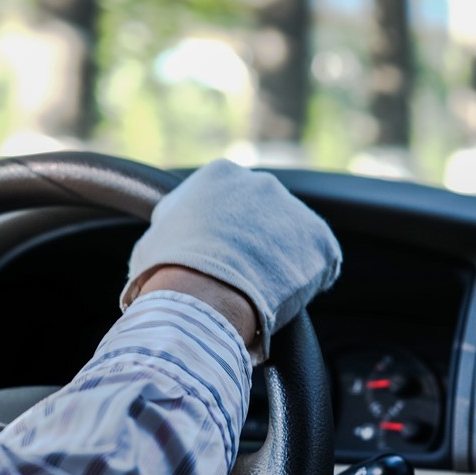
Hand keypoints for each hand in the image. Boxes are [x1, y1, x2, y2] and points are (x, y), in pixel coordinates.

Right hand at [122, 159, 341, 360]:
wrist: (201, 298)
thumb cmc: (167, 271)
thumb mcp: (155, 237)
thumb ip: (173, 224)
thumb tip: (171, 230)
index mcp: (220, 175)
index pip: (228, 201)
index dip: (223, 233)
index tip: (217, 255)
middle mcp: (261, 182)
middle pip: (264, 215)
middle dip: (254, 244)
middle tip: (237, 277)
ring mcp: (294, 210)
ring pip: (291, 239)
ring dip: (280, 261)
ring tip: (259, 293)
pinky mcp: (320, 242)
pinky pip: (318, 263)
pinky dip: (304, 281)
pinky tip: (282, 299)